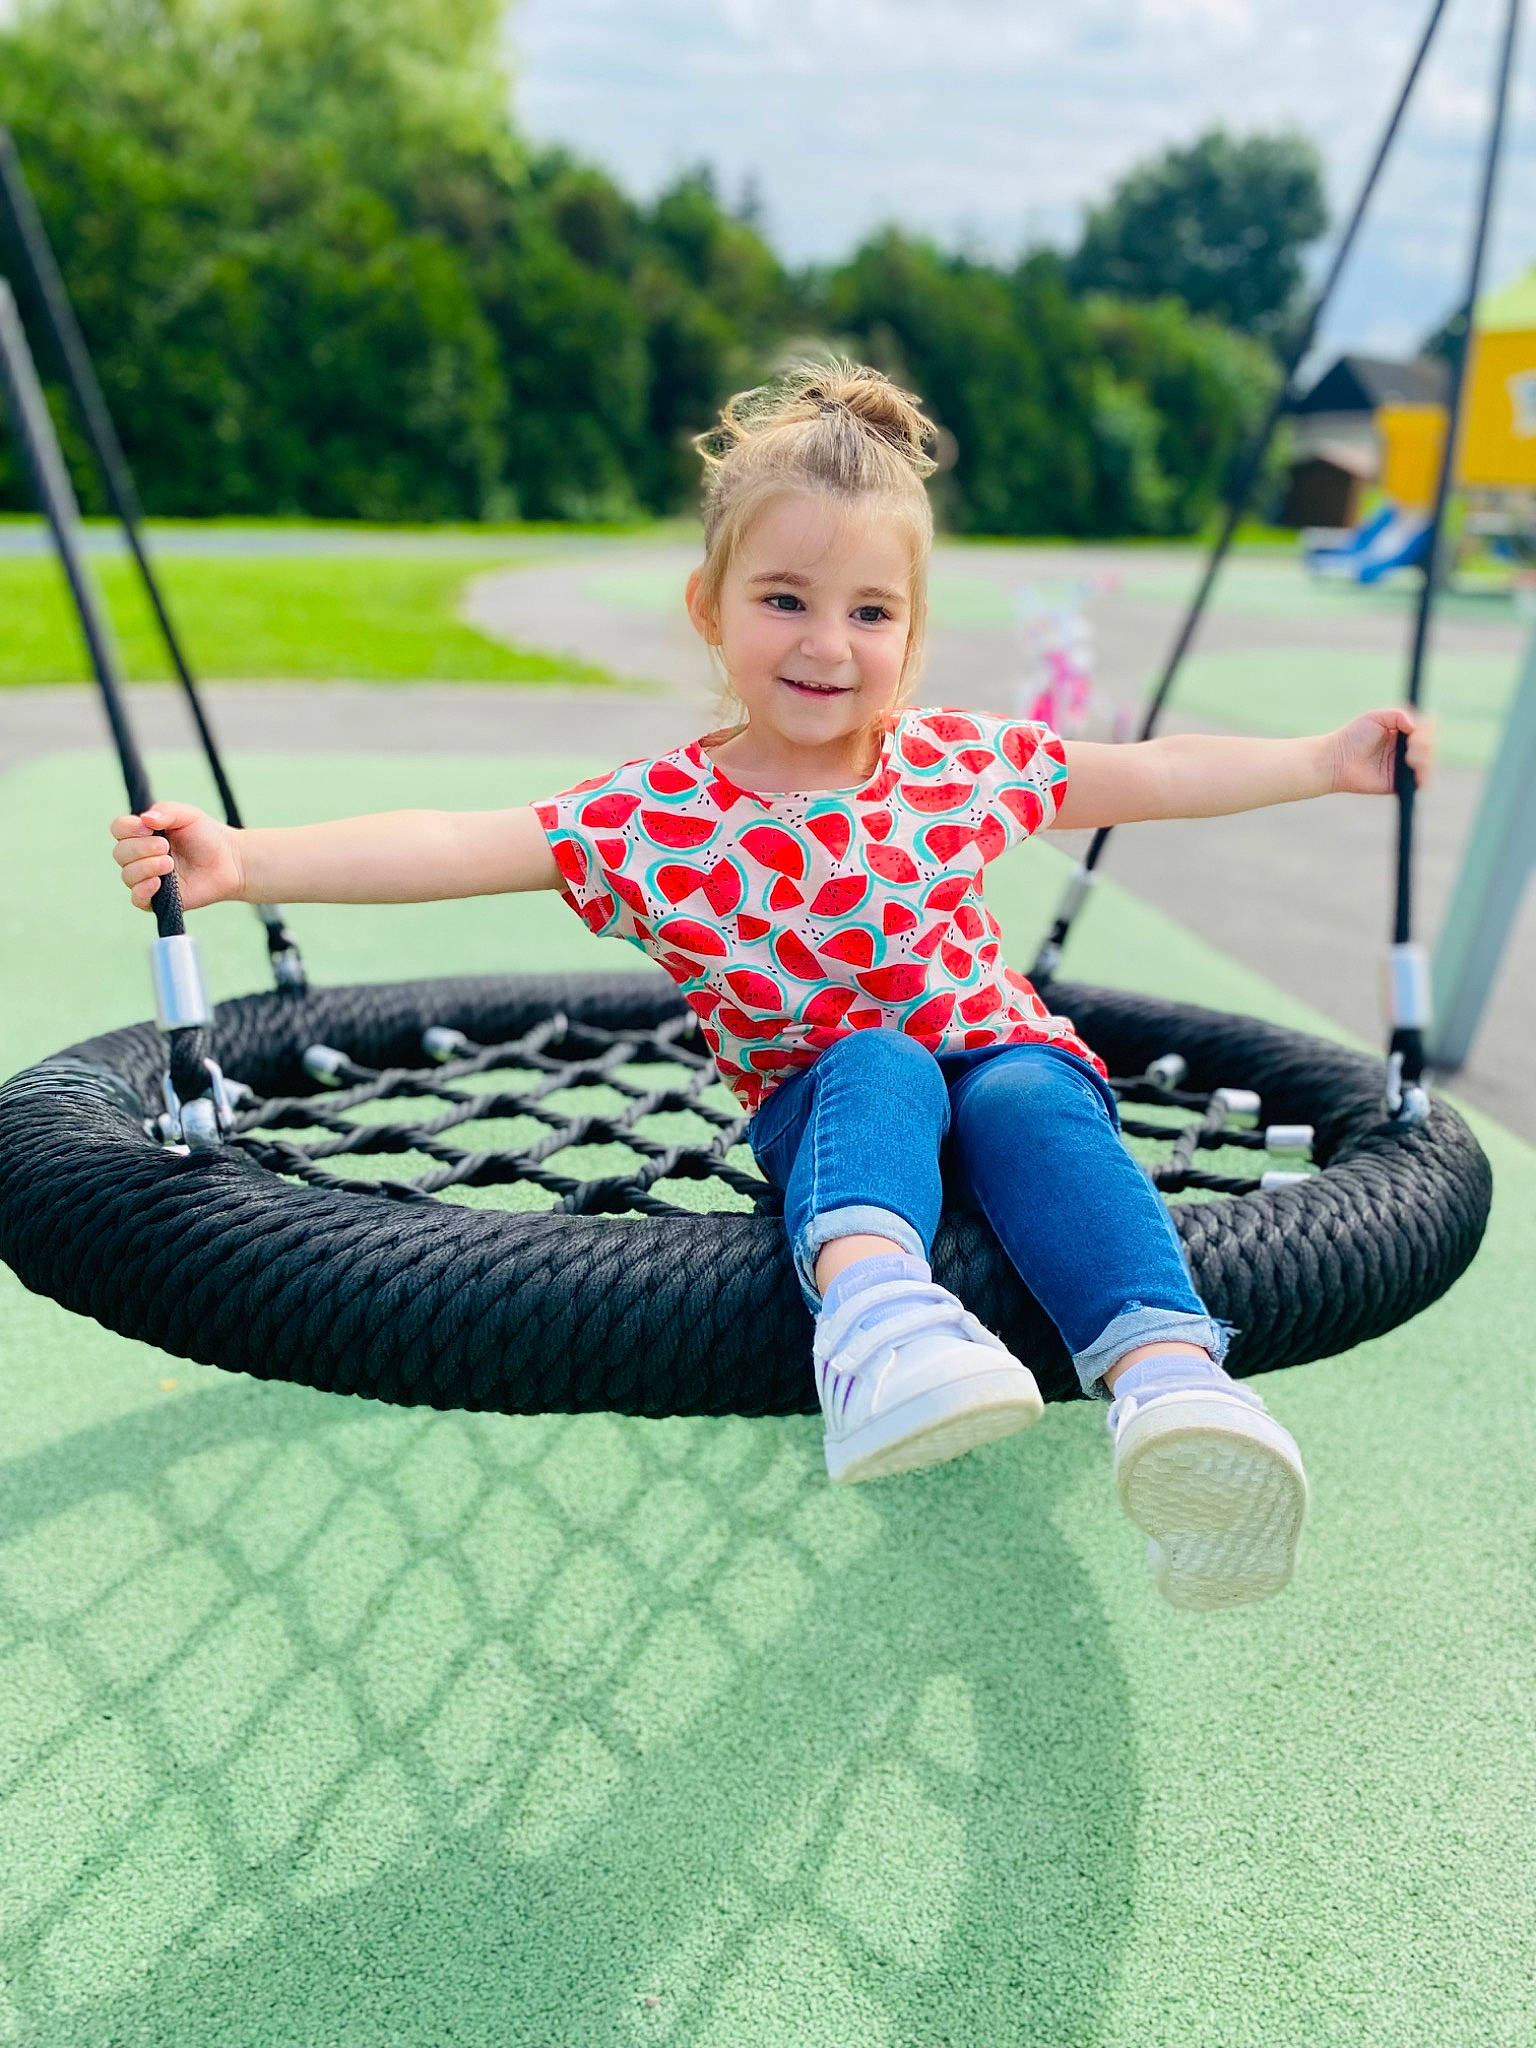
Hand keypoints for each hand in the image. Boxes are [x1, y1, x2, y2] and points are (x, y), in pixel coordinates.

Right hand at [110, 802, 244, 911]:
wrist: (230, 861)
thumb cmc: (207, 835)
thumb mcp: (188, 815)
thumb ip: (166, 812)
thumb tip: (144, 819)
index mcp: (142, 834)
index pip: (119, 829)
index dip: (128, 828)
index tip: (147, 828)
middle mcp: (140, 856)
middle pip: (120, 853)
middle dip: (141, 848)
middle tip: (166, 846)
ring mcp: (147, 878)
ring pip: (127, 875)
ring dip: (146, 867)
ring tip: (169, 863)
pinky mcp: (157, 899)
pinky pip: (137, 899)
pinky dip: (143, 890)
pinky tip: (158, 883)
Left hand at [1328, 709, 1435, 796]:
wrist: (1337, 760)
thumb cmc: (1353, 736)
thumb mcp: (1376, 717)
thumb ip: (1399, 715)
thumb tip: (1417, 727)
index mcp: (1404, 731)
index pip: (1428, 728)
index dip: (1428, 728)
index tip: (1417, 729)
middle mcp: (1407, 748)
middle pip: (1432, 745)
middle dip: (1425, 744)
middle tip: (1412, 744)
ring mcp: (1405, 766)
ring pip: (1430, 762)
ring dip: (1425, 758)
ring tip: (1410, 758)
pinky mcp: (1401, 783)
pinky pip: (1421, 782)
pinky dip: (1424, 776)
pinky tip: (1415, 771)